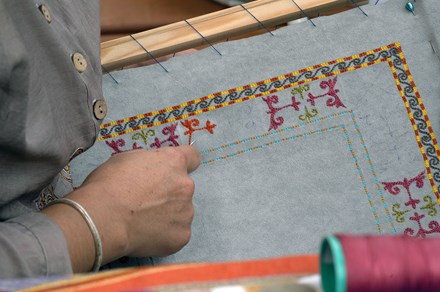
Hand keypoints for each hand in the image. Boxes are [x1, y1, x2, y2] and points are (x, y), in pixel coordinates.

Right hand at [43, 145, 200, 271]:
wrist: (103, 218)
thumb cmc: (108, 185)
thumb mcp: (126, 158)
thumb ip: (148, 162)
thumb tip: (152, 170)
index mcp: (174, 162)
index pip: (193, 156)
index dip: (183, 163)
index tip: (173, 171)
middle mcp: (186, 185)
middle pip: (183, 187)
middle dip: (169, 193)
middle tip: (146, 203)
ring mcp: (187, 212)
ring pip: (181, 211)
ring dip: (168, 214)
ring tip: (143, 222)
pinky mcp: (182, 235)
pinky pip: (177, 232)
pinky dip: (165, 234)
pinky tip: (146, 235)